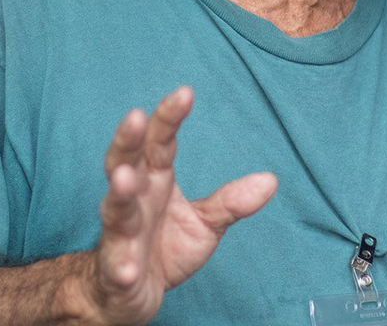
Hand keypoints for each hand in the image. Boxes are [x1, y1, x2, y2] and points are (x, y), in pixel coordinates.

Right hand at [80, 86, 277, 324]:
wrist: (129, 294)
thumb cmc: (164, 248)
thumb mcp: (204, 223)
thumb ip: (231, 202)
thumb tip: (270, 180)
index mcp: (155, 180)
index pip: (159, 142)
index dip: (168, 118)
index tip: (185, 92)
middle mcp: (134, 200)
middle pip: (124, 162)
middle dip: (128, 140)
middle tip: (133, 117)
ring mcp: (120, 234)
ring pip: (115, 208)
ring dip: (119, 193)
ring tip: (125, 178)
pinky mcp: (116, 270)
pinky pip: (117, 267)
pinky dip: (122, 266)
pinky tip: (129, 268)